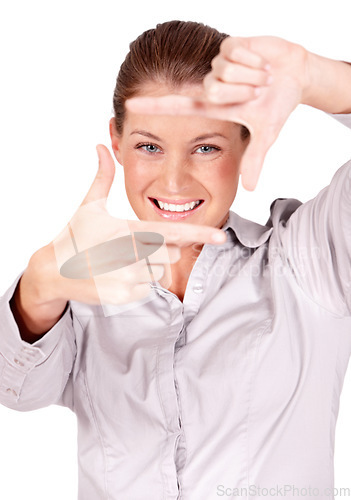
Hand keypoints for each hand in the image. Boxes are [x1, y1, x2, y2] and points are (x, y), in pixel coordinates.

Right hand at [33, 145, 226, 308]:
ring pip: (160, 272)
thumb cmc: (74, 235)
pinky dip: (138, 284)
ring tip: (121, 261)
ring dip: (148, 267)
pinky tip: (116, 276)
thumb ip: (103, 177)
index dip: (199, 234)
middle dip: (161, 249)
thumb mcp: (89, 206)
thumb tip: (100, 146)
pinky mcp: (125, 296)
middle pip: (171, 253)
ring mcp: (128, 278)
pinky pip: (148, 289)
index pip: (172, 232)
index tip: (220, 237)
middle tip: (133, 247)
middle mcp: (131, 255)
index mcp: (128, 230)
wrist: (52, 271)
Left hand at [126, 36, 308, 190]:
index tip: (130, 105)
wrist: (296, 75)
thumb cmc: (277, 104)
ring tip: (262, 79)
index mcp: (213, 106)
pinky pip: (237, 52)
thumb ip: (254, 159)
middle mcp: (210, 85)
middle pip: (214, 89)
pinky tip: (262, 62)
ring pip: (226, 70)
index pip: (177, 107)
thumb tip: (251, 188)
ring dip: (252, 77)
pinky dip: (255, 60)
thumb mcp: (265, 134)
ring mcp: (219, 64)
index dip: (154, 107)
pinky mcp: (230, 43)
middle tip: (259, 94)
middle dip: (244, 92)